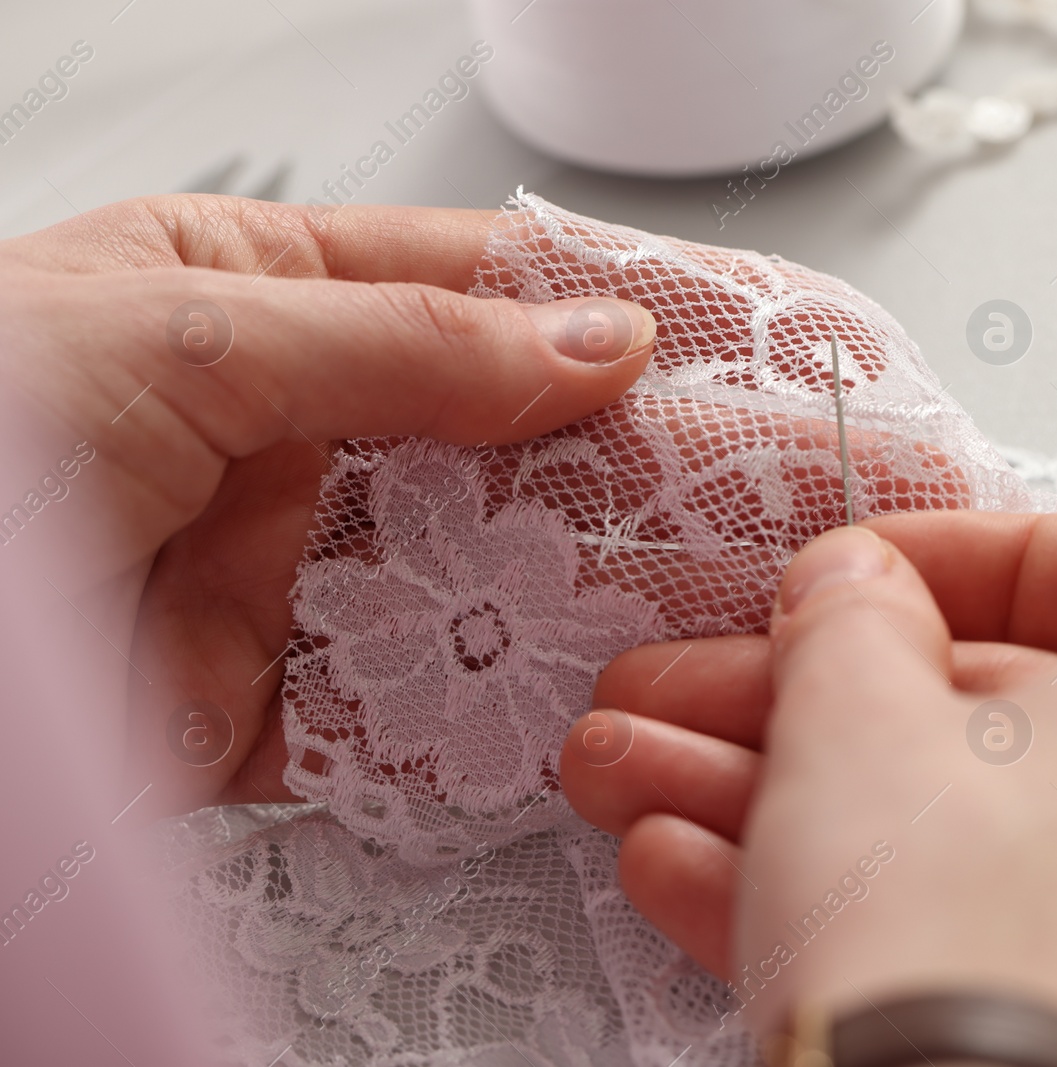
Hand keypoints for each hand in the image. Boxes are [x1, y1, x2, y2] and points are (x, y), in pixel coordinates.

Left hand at [0, 195, 655, 817]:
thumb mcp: (188, 338)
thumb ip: (405, 346)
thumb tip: (592, 342)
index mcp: (249, 298)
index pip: (461, 282)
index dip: (589, 302)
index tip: (703, 329)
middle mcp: (276, 432)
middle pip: (482, 440)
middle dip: (596, 462)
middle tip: (715, 480)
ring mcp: (276, 567)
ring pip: (460, 575)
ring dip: (551, 589)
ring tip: (668, 591)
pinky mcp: (262, 698)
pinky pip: (400, 708)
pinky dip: (472, 714)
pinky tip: (550, 701)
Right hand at [563, 512, 1056, 1066]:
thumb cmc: (966, 957)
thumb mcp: (856, 722)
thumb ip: (850, 620)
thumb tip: (853, 591)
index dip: (949, 559)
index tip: (840, 579)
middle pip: (1010, 713)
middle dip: (811, 702)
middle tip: (691, 699)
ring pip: (984, 833)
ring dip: (800, 801)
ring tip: (651, 790)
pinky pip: (1003, 939)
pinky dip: (867, 903)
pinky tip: (704, 884)